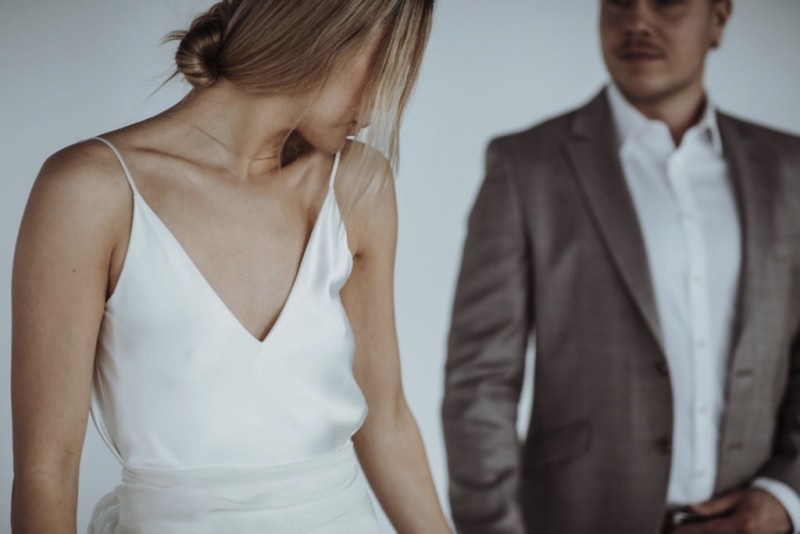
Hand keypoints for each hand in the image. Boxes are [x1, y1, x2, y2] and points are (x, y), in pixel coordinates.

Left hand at [674, 489, 791, 533]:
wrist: (784, 509)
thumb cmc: (759, 500)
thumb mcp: (736, 498)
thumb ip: (713, 506)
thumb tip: (691, 508)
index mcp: (740, 525)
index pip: (707, 530)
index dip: (687, 531)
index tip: (673, 531)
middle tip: (675, 532)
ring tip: (684, 531)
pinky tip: (702, 531)